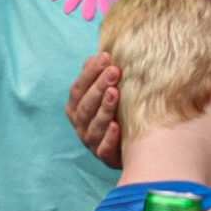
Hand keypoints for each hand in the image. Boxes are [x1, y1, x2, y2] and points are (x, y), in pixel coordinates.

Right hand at [65, 52, 122, 167]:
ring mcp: (91, 142)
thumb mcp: (108, 91)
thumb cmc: (118, 111)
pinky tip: (117, 126)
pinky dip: (109, 138)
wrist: (133, 145)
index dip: (90, 72)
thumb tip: (100, 54)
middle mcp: (80, 124)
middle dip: (98, 86)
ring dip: (104, 109)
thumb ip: (101, 75)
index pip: (79, 88)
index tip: (105, 56)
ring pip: (93, 125)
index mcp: (77, 107)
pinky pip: (104, 149)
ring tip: (115, 93)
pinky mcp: (105, 157)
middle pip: (86, 105)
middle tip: (114, 71)